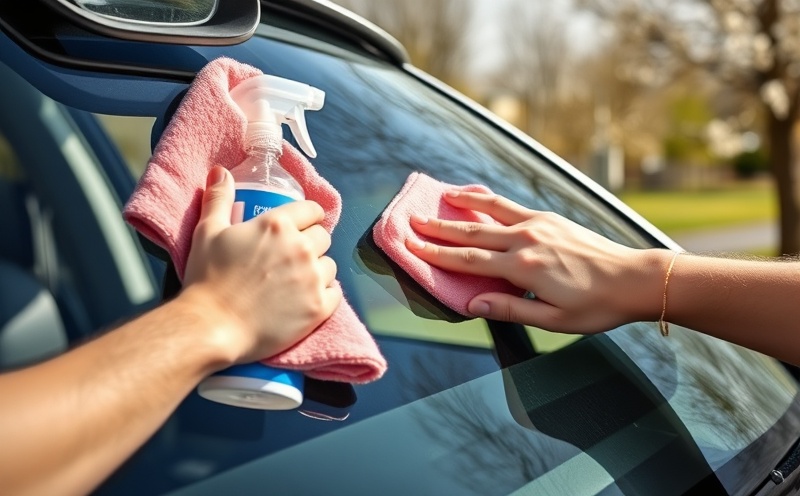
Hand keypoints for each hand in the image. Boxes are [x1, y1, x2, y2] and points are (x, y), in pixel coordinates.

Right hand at [183, 167, 341, 363]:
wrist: (212, 326)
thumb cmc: (208, 278)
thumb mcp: (208, 231)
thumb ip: (218, 198)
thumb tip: (220, 170)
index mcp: (279, 225)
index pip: (312, 210)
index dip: (308, 216)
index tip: (302, 224)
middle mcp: (302, 248)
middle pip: (323, 237)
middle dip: (311, 242)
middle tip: (292, 255)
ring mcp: (313, 279)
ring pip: (330, 265)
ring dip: (318, 269)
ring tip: (297, 279)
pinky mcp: (319, 308)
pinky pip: (335, 293)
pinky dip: (324, 295)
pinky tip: (306, 298)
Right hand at [407, 190, 669, 332]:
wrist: (635, 279)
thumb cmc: (597, 305)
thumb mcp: (553, 319)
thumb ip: (510, 309)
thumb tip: (472, 304)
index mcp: (523, 267)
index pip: (467, 260)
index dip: (435, 254)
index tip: (410, 246)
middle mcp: (526, 239)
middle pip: (471, 232)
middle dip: (438, 227)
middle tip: (411, 220)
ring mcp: (538, 224)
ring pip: (490, 211)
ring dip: (461, 204)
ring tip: (440, 195)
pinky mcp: (550, 218)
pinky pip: (511, 206)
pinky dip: (489, 199)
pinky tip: (479, 197)